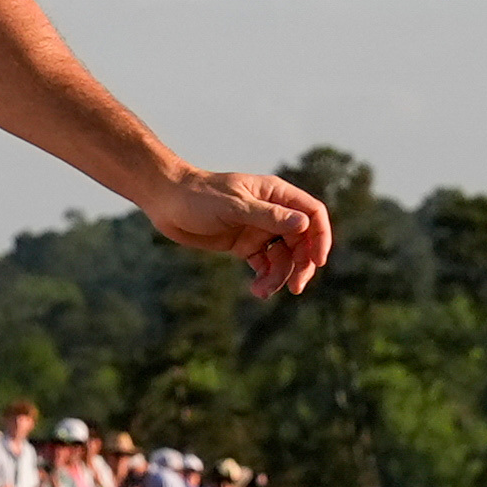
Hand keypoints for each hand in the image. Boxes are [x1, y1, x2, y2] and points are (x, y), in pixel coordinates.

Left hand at [143, 167, 331, 299]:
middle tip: (296, 286)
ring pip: (283, 256)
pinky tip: (258, 290)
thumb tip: (304, 224)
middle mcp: (272, 213)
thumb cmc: (199, 196)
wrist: (165, 202)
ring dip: (280, 276)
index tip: (318, 261)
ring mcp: (258, 230)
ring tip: (263, 292)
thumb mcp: (234, 205)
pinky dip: (265, 278)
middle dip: (301, 264)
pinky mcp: (244, 245)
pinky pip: (264, 265)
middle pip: (301, 240)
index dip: (320, 236)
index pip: (312, 213)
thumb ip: (268, 216)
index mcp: (276, 194)